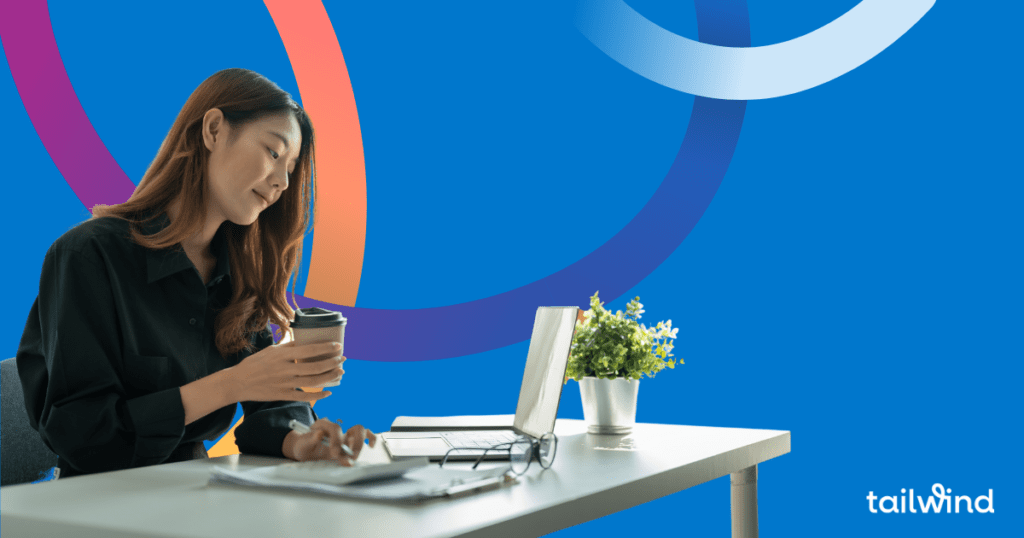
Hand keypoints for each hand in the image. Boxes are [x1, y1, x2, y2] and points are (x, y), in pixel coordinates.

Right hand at [226, 341, 345, 402]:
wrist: (238, 382)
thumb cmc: (255, 364)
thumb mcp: (271, 350)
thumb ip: (289, 346)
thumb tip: (306, 340)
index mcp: (282, 355)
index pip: (309, 350)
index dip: (326, 348)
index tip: (338, 346)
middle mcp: (284, 369)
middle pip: (314, 367)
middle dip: (332, 363)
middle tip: (342, 359)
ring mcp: (284, 384)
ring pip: (313, 382)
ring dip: (330, 377)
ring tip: (340, 372)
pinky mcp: (282, 395)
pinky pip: (305, 396)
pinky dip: (318, 395)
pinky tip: (329, 392)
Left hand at [288, 419, 377, 465]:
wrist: (305, 448)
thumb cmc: (304, 446)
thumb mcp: (302, 445)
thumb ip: (310, 440)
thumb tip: (319, 434)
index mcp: (324, 423)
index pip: (335, 427)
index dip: (337, 440)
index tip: (335, 453)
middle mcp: (337, 424)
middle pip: (353, 425)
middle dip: (354, 443)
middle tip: (348, 457)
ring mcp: (346, 429)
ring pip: (361, 429)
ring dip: (360, 444)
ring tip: (353, 457)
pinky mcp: (352, 436)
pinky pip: (367, 433)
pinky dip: (371, 438)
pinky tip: (371, 445)